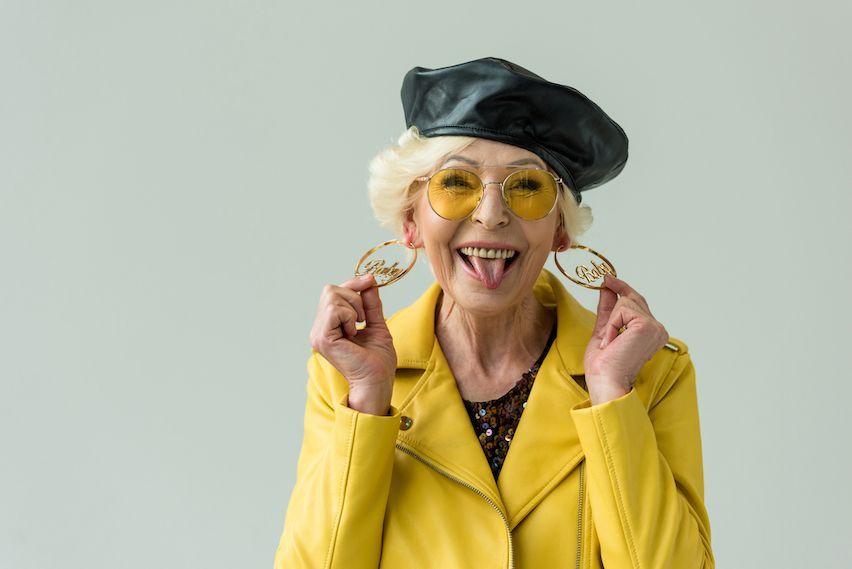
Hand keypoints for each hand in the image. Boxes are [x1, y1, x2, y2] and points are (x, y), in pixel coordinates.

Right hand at [309, 274, 395, 414]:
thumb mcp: (376, 323)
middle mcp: (319, 329)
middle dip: (354, 297)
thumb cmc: (377, 360)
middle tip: (364, 319)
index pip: (332, 292)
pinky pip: (334, 310)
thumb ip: (370, 303)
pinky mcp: (322, 338)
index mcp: (328, 325)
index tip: (370, 280)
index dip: (352, 283)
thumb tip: (369, 280)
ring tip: (359, 328)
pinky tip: (354, 333)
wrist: (377, 380)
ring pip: (332, 296)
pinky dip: (349, 316)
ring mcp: (318, 334)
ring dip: (354, 308)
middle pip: (330, 290)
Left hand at [583, 274, 669, 404]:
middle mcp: (658, 330)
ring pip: (626, 303)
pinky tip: (612, 342)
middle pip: (634, 299)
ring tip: (608, 342)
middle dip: (617, 291)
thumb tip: (606, 289)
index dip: (623, 289)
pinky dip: (611, 324)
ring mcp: (655, 327)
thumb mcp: (604, 331)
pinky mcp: (647, 326)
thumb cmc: (604, 366)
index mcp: (650, 333)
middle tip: (605, 279)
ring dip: (610, 321)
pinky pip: (622, 310)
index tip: (608, 278)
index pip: (638, 304)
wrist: (605, 381)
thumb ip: (608, 310)